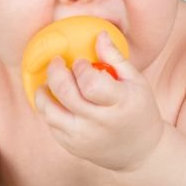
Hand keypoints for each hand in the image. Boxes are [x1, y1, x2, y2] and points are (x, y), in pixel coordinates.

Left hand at [35, 32, 165, 171]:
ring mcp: (85, 138)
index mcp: (121, 104)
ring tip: (49, 83)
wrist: (141, 151)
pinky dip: (48, 110)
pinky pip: (51, 125)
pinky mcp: (73, 147)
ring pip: (50, 113)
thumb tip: (99, 34)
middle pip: (66, 94)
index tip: (80, 62)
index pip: (91, 83)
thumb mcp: (137, 81)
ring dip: (43, 93)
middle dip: (55, 72)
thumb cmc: (139, 110)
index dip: (80, 68)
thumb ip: (116, 58)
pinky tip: (56, 100)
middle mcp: (101, 123)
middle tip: (56, 62)